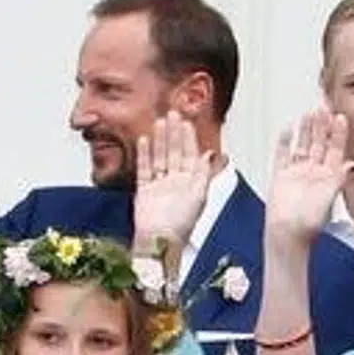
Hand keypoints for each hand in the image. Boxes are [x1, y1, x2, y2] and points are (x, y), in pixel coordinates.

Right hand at [132, 111, 213, 251]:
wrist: (159, 240)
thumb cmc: (181, 224)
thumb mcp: (199, 196)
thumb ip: (202, 174)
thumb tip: (209, 154)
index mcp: (191, 183)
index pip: (190, 155)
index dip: (188, 139)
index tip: (187, 122)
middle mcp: (176, 182)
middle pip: (174, 152)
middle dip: (174, 134)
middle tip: (172, 114)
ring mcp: (159, 185)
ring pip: (159, 157)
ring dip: (159, 140)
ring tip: (159, 122)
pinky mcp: (144, 190)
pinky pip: (144, 168)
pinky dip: (144, 155)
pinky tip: (145, 140)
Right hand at [264, 109, 353, 245]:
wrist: (286, 233)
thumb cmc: (308, 222)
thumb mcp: (330, 196)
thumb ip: (339, 178)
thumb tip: (352, 164)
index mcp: (328, 177)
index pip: (335, 150)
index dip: (338, 134)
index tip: (340, 117)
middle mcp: (314, 174)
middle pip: (319, 144)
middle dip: (321, 126)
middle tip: (323, 107)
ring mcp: (297, 174)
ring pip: (302, 145)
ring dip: (305, 130)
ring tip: (308, 113)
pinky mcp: (281, 177)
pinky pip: (282, 155)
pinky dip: (284, 142)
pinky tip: (288, 129)